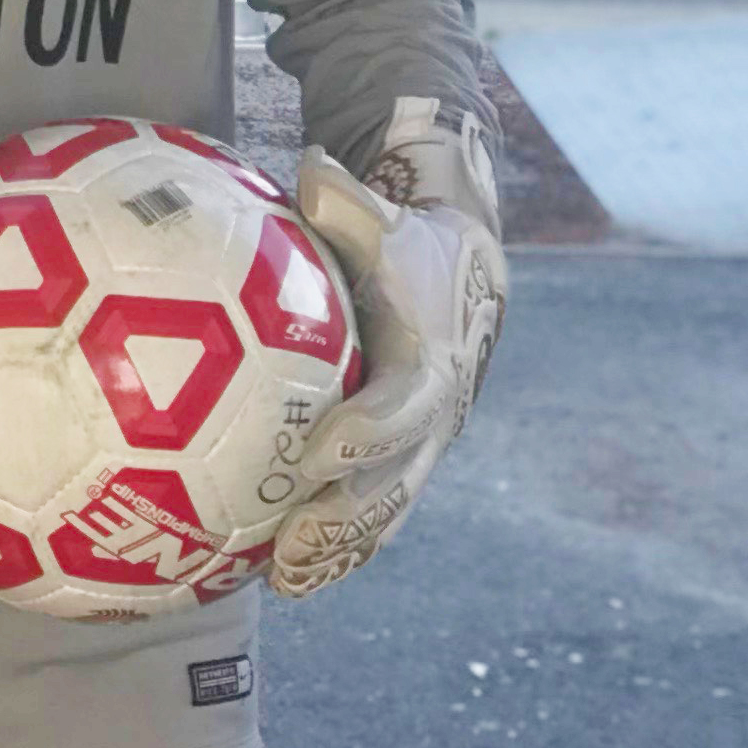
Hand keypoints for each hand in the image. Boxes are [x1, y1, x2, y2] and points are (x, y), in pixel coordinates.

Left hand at [270, 99, 507, 597]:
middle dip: (343, 518)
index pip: (403, 405)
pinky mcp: (402, 468)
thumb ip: (349, 203)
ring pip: (384, 514)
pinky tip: (284, 581)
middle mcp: (433, 418)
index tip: (320, 451)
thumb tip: (313, 165)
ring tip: (281, 583)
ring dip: (337, 553)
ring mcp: (422, 452)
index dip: (367, 432)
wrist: (466, 286)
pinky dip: (337, 554)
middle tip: (285, 545)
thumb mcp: (385, 220)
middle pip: (393, 481)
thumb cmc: (406, 247)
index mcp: (428, 362)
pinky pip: (373, 520)